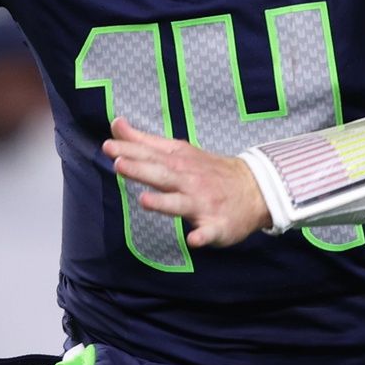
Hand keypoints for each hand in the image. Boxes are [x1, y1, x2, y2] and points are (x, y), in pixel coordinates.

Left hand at [103, 117, 270, 248]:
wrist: (254, 189)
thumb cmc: (207, 171)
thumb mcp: (178, 151)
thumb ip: (145, 141)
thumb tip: (116, 124)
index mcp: (179, 162)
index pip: (151, 154)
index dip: (130, 149)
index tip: (109, 145)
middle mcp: (189, 181)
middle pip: (162, 175)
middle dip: (141, 169)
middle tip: (118, 163)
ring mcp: (203, 204)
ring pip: (181, 204)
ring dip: (164, 202)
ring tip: (144, 200)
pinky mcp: (217, 226)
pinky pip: (209, 233)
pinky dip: (202, 236)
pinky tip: (193, 240)